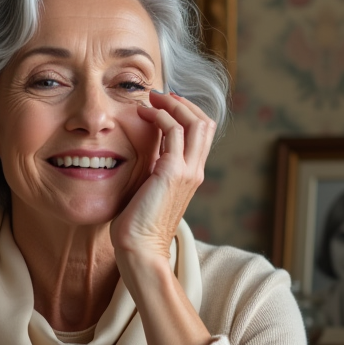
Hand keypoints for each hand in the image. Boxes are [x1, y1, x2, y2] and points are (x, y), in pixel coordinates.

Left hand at [110, 89, 216, 260]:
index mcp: (191, 175)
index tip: (165, 104)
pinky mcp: (173, 172)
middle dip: (183, 103)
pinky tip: (143, 115)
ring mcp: (188, 171)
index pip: (202, 133)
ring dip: (172, 104)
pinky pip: (173, 132)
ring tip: (151, 99)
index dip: (187, 112)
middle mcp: (195, 171)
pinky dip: (159, 117)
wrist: (140, 249)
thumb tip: (145, 151)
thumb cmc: (138, 224)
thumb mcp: (149, 189)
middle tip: (158, 95)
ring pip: (194, 122)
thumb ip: (154, 169)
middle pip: (205, 123)